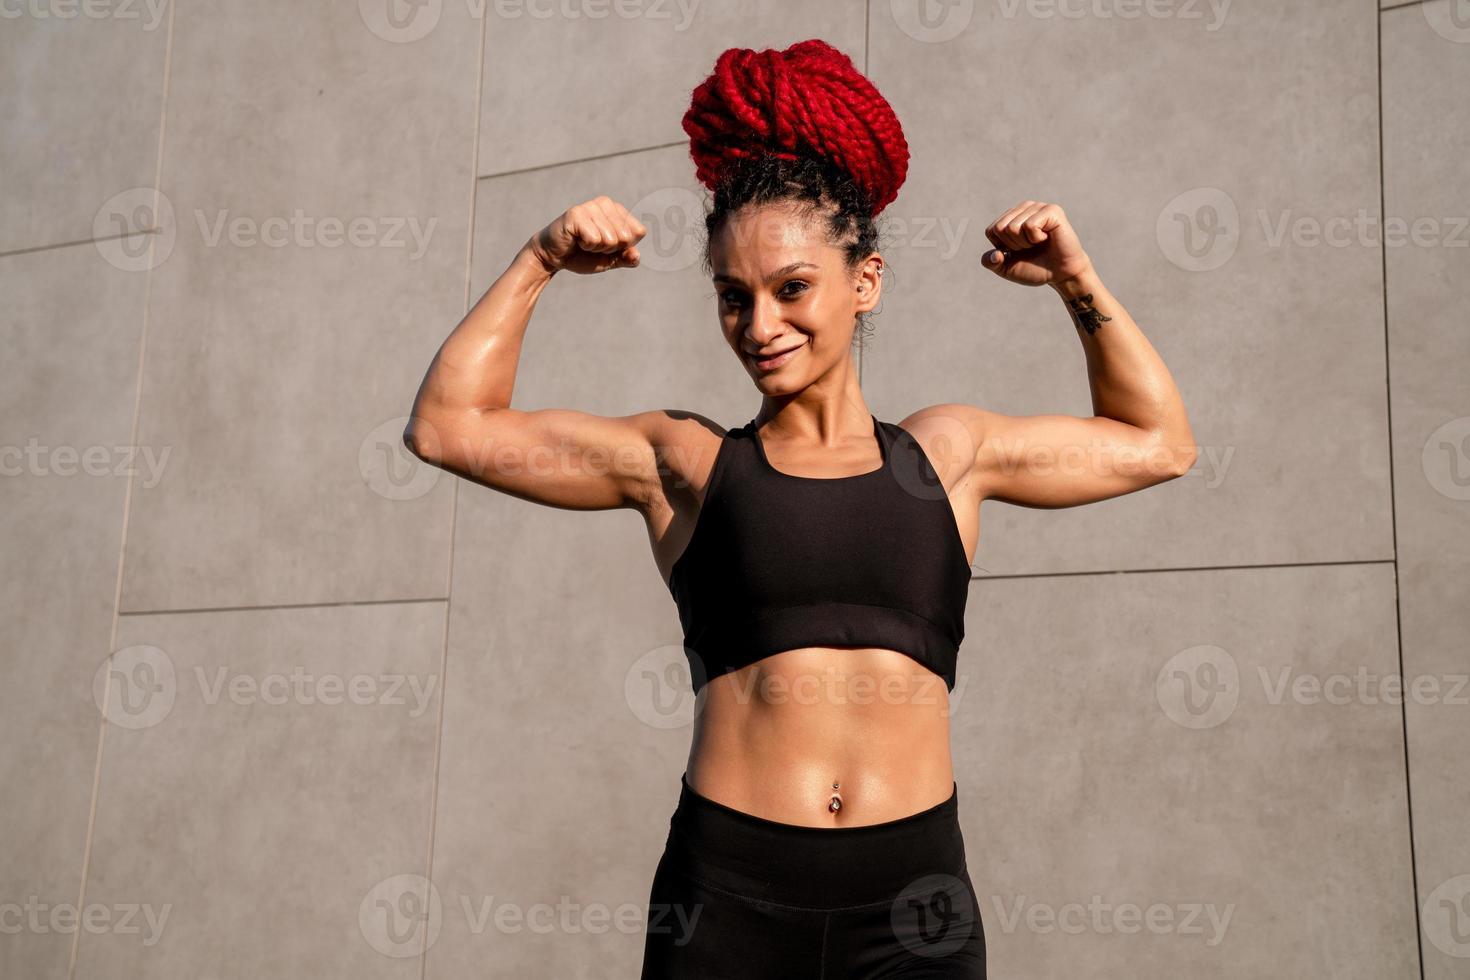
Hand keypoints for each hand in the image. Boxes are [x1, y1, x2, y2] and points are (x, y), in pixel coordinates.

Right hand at [527, 196, 645, 275]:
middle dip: (610, 249)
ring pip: (610, 239)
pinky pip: (594, 239)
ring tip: (583, 242)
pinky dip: (586, 246)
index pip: (639, 232)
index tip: (606, 245)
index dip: (624, 246)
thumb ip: (626, 258)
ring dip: (596, 248)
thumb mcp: (610, 259)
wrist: (554, 257)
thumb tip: (636, 256)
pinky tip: (576, 240)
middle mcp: (606, 203)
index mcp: (618, 210)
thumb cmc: (583, 255)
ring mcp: (591, 206)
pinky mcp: (576, 213)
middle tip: (592, 244)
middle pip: (626, 237)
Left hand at [981, 200, 1092, 287]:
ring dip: (1025, 243)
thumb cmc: (1035, 268)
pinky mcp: (1051, 210)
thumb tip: (994, 255)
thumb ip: (991, 262)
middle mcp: (1024, 208)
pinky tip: (1046, 238)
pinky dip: (1035, 238)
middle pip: (1000, 228)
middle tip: (1030, 248)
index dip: (1002, 247)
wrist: (1061, 274)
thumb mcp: (1007, 268)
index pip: (991, 230)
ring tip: (1038, 243)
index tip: (1018, 251)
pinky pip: (1030, 225)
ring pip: (1013, 227)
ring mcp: (1038, 207)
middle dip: (1013, 246)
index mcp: (1011, 217)